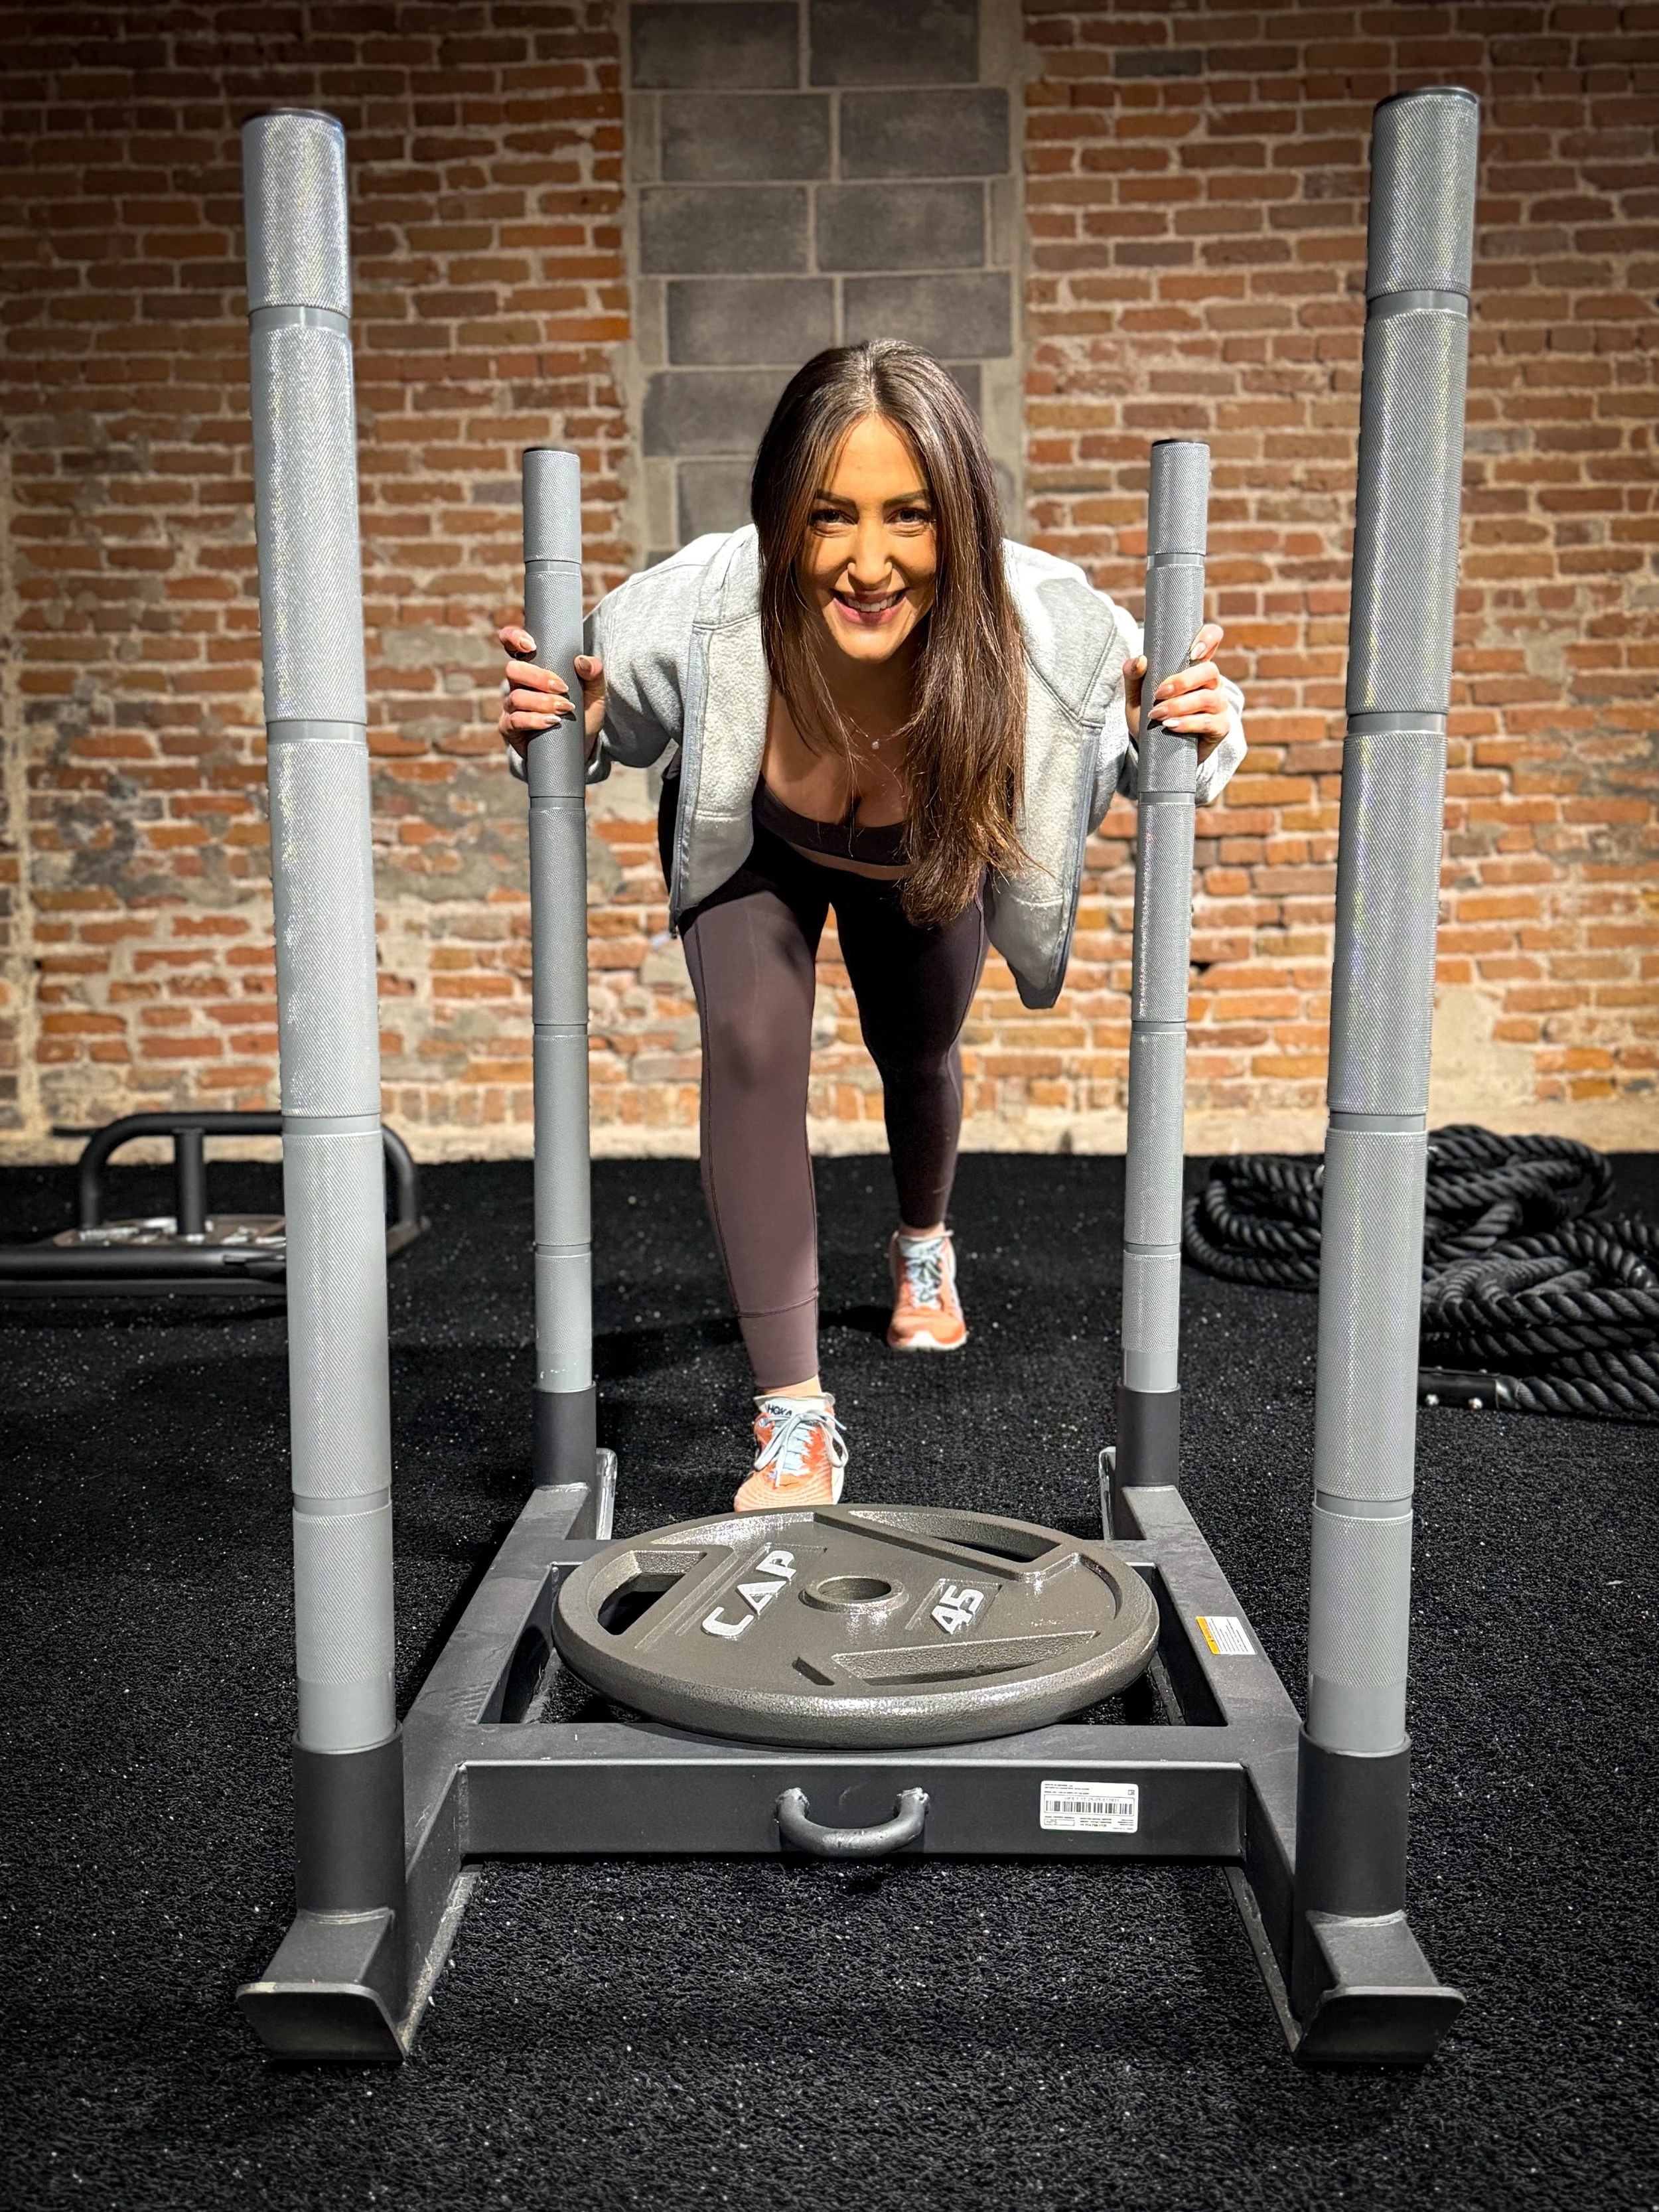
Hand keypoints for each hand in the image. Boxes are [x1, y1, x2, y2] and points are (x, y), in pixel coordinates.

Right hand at [497, 625, 605, 759]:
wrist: (579, 749)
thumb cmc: (582, 716)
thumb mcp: (594, 694)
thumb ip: (594, 674)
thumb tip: (583, 661)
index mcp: (533, 668)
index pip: (511, 644)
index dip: (513, 637)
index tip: (531, 645)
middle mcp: (518, 685)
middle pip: (513, 670)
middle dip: (538, 677)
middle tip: (563, 688)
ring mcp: (511, 707)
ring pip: (516, 697)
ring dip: (543, 702)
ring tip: (565, 710)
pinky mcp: (510, 729)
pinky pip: (515, 721)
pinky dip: (535, 720)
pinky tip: (552, 722)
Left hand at [1124, 621, 1229, 762]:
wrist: (1156, 753)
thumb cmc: (1150, 719)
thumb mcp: (1136, 697)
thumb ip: (1133, 676)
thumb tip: (1140, 659)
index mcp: (1194, 668)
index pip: (1212, 639)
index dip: (1208, 638)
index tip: (1192, 651)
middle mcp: (1211, 684)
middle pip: (1210, 670)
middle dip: (1183, 681)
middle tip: (1158, 693)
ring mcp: (1218, 705)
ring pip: (1208, 698)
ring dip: (1179, 705)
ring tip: (1158, 715)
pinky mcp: (1220, 727)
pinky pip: (1209, 721)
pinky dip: (1188, 723)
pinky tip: (1171, 726)